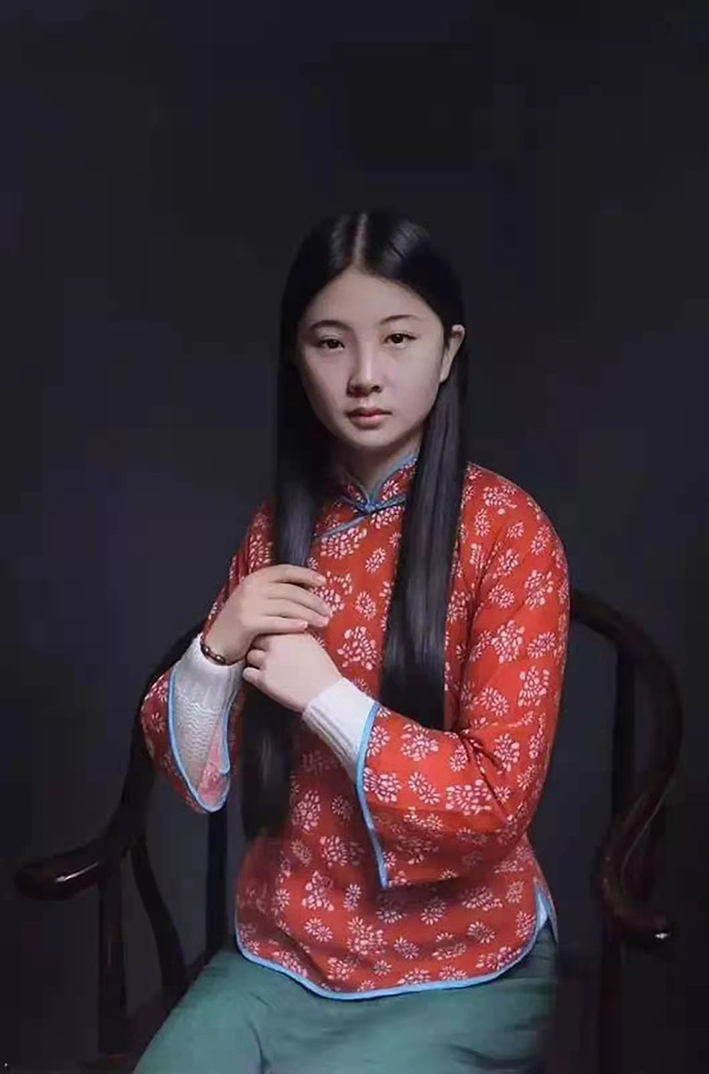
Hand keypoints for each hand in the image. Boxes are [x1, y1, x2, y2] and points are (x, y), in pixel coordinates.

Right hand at [204, 564, 331, 663]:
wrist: (218, 643)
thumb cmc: (242, 622)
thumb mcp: (255, 599)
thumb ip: (274, 591)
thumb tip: (306, 589)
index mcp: (255, 578)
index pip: (285, 571)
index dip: (306, 575)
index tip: (323, 583)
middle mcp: (252, 588)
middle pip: (291, 591)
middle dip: (314, 601)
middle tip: (329, 611)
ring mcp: (248, 604)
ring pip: (287, 607)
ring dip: (309, 614)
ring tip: (323, 622)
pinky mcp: (247, 622)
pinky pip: (276, 622)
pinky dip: (293, 624)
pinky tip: (305, 627)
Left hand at [241, 632, 341, 712]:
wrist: (325, 693)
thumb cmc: (322, 670)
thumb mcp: (311, 643)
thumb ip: (295, 633)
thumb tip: (286, 629)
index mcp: (290, 631)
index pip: (269, 624)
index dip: (268, 633)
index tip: (270, 640)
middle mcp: (277, 644)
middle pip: (256, 638)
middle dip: (259, 645)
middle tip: (266, 653)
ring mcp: (268, 661)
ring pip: (250, 655)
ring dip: (255, 660)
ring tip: (266, 667)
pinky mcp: (263, 680)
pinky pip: (247, 673)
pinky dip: (253, 676)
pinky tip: (263, 678)